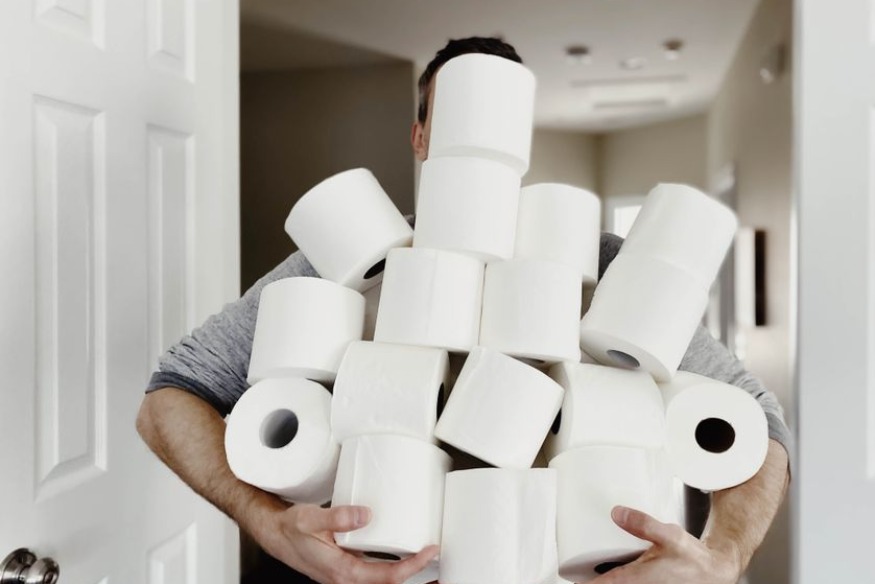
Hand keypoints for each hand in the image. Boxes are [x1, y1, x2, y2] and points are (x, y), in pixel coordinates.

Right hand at [255, 503, 438, 583]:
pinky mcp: (349, 570)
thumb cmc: (291, 530)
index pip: (386, 576)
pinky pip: (377, 575)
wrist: (276, 536)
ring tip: (431, 565)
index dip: (412, 566)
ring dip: (408, 577)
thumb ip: (337, 517)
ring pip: (384, 583)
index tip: (430, 551)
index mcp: (343, 571)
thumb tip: (365, 515)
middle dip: (418, 579)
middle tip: (442, 567)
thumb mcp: (310, 520)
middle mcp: (348, 579)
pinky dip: (395, 571)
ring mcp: (349, 577)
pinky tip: (405, 559)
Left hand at [589, 506, 742, 583]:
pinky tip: (607, 570)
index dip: (587, 582)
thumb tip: (617, 513)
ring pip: (615, 583)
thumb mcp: (669, 534)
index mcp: (637, 580)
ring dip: (602, 577)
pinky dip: (613, 578)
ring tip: (588, 567)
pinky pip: (623, 582)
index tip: (570, 575)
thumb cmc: (692, 558)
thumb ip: (643, 524)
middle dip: (590, 577)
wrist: (713, 572)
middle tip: (575, 565)